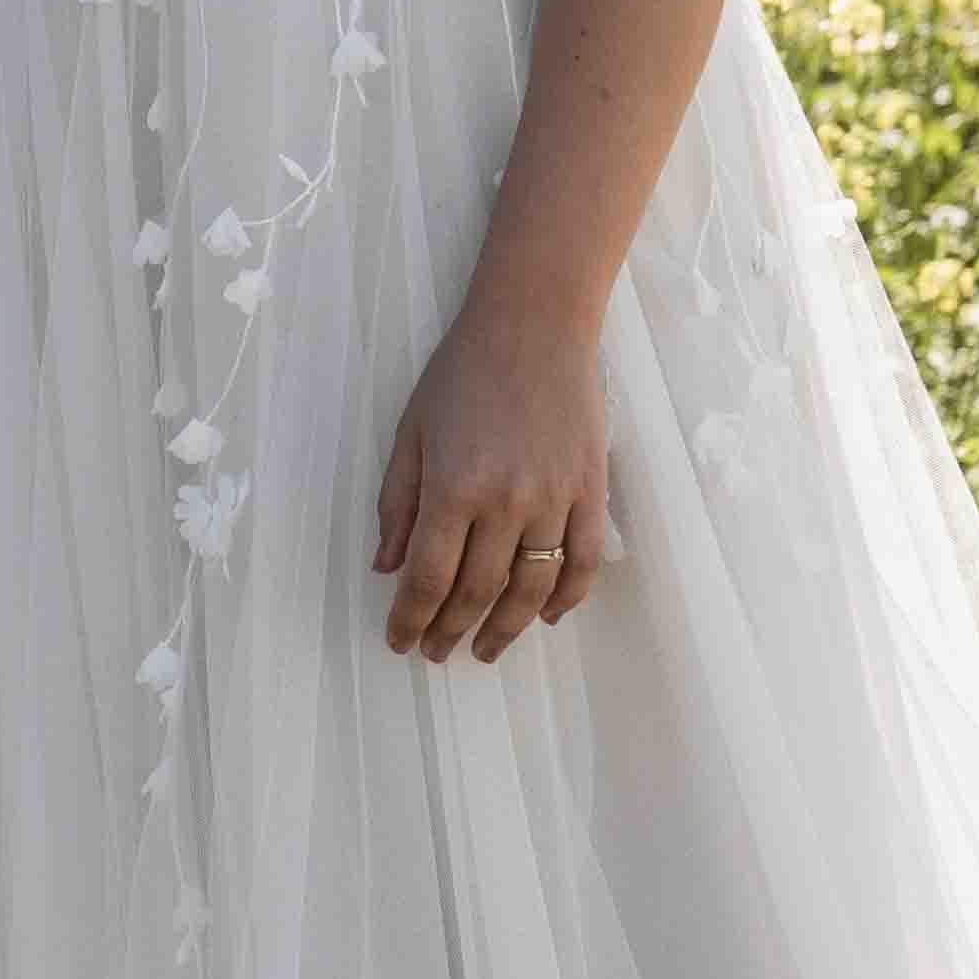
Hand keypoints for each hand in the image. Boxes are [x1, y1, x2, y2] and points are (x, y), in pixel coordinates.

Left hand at [372, 303, 609, 665]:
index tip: (400, 642)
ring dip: (506, 628)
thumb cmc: (462, 372)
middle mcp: (505, 502)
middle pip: (477, 591)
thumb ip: (398, 503)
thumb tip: (387, 566)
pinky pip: (584, 561)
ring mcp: (555, 499)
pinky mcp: (591, 490)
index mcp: (453, 487)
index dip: (411, 619)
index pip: (428, 578)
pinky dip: (567, 598)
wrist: (534, 325)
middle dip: (450, 631)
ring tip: (485, 650)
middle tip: (436, 653)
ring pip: (532, 588)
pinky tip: (547, 617)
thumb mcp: (411, 432)